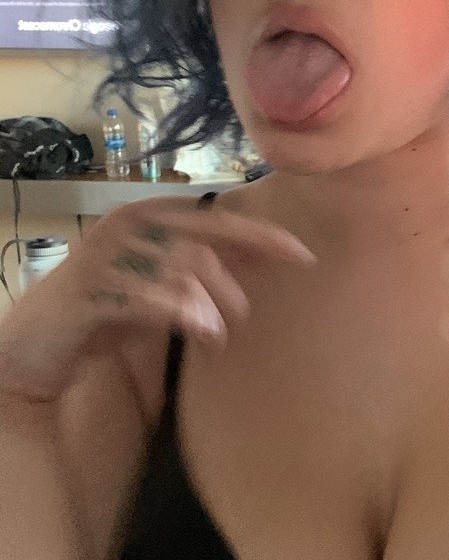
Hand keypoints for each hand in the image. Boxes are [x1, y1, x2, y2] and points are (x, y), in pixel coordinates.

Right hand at [0, 198, 315, 409]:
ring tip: (217, 338)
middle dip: (234, 289)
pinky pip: (151, 299)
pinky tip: (202, 334)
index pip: (217, 217)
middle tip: (240, 322)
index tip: (304, 257)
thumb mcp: (162, 282)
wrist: (35, 345)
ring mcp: (104, 256)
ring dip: (213, 310)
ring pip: (184, 273)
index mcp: (147, 214)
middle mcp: (125, 226)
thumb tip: (270, 252)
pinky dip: (186, 317)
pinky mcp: (90, 293)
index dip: (263, 236)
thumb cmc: (107, 311)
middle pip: (205, 246)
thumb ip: (208, 264)